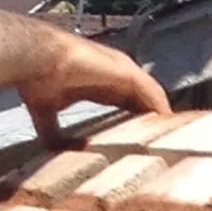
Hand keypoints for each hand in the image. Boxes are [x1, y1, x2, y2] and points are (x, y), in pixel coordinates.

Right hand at [18, 30, 171, 142]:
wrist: (36, 58)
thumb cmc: (36, 78)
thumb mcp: (46, 112)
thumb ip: (54, 132)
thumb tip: (56, 152)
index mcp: (96, 83)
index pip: (124, 102)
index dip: (134, 119)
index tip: (143, 140)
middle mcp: (112, 75)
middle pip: (142, 99)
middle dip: (152, 120)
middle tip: (166, 144)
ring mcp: (121, 70)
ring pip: (150, 95)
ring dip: (160, 114)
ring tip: (175, 136)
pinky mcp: (127, 72)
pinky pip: (152, 93)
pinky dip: (161, 108)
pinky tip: (168, 124)